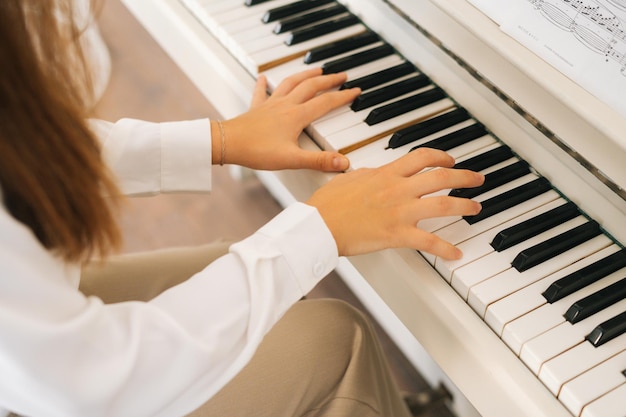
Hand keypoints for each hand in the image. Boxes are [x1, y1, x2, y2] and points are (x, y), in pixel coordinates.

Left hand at [212, 68, 360, 170]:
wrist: (227, 143)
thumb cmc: (256, 151)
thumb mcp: (292, 160)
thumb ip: (319, 161)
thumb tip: (344, 163)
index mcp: (296, 116)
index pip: (326, 102)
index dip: (343, 96)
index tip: (356, 90)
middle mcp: (285, 105)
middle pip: (311, 86)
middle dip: (329, 79)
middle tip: (342, 75)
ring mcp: (270, 105)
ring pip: (291, 83)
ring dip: (305, 74)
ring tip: (316, 69)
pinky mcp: (256, 108)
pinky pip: (261, 91)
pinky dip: (264, 83)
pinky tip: (263, 77)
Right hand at [306, 148, 484, 259]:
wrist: (319, 225)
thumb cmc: (328, 204)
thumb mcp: (349, 178)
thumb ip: (368, 174)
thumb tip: (375, 172)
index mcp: (386, 174)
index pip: (422, 157)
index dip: (442, 157)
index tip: (451, 161)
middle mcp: (397, 189)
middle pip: (441, 178)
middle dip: (465, 177)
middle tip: (477, 180)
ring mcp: (399, 212)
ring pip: (443, 205)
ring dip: (464, 206)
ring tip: (475, 208)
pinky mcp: (397, 234)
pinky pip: (429, 242)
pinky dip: (446, 249)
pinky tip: (457, 254)